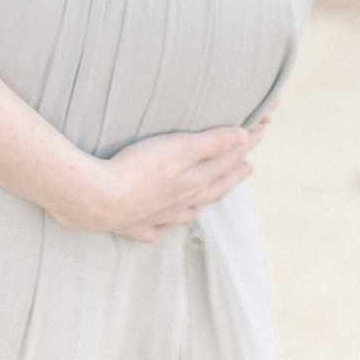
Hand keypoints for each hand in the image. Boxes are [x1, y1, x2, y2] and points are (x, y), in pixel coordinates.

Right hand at [57, 122, 268, 242]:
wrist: (99, 200)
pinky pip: (159, 228)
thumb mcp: (178, 149)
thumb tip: (244, 138)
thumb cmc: (137, 169)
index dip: (244, 145)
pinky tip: (167, 223)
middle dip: (234, 173)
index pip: (226, 160)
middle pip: (215, 187)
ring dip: (207, 198)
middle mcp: (183, 202)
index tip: (261, 131)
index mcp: (194, 181)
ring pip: (191, 209)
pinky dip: (168, 224)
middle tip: (250, 167)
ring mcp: (160, 217)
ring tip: (215, 192)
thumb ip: (211, 143)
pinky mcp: (137, 227)